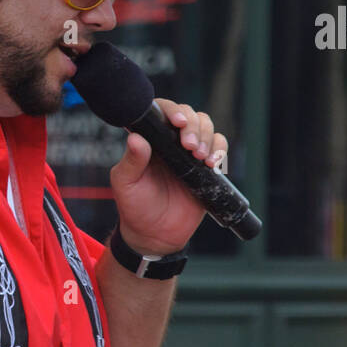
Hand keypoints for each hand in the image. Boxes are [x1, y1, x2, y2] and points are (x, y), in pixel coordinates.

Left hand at [109, 99, 227, 254]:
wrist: (155, 235)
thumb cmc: (134, 207)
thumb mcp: (126, 184)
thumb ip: (131, 161)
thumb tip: (136, 138)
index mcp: (149, 140)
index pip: (162, 112)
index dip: (172, 110)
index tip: (177, 122)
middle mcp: (170, 142)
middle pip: (190, 115)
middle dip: (194, 126)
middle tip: (189, 146)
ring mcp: (189, 154)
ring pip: (207, 127)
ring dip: (207, 136)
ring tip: (199, 156)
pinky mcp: (205, 168)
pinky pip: (219, 148)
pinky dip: (220, 150)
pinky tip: (212, 163)